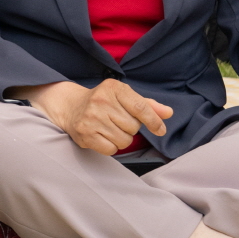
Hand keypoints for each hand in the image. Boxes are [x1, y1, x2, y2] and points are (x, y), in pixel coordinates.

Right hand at [15, 79, 171, 154]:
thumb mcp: (124, 97)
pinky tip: (102, 136)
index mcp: (113, 88)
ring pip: (124, 141)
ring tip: (109, 128)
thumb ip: (147, 105)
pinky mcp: (84, 134)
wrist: (70, 107)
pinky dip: (110, 146)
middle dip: (130, 128)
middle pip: (134, 127)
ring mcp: (91, 117)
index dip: (154, 121)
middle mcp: (101, 101)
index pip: (141, 107)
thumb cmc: (103, 102)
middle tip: (117, 121)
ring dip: (121, 138)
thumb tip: (168, 113)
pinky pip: (111, 149)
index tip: (159, 129)